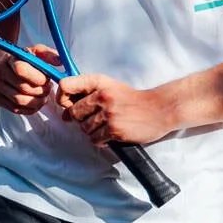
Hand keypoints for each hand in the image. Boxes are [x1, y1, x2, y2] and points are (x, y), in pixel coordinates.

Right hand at [0, 45, 61, 114]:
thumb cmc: (22, 60)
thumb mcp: (35, 52)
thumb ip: (48, 54)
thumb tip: (59, 61)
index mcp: (10, 58)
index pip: (21, 69)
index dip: (37, 78)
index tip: (46, 80)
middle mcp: (0, 72)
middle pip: (23, 88)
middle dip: (40, 91)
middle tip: (47, 89)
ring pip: (20, 100)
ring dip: (36, 101)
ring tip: (43, 96)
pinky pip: (16, 109)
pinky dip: (29, 109)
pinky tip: (35, 102)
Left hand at [57, 74, 177, 145]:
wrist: (159, 109)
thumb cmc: (132, 99)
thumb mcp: (110, 87)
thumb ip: (87, 95)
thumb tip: (65, 114)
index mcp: (98, 82)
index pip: (65, 85)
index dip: (62, 97)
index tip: (68, 105)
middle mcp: (101, 96)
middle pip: (74, 112)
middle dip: (81, 119)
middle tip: (95, 119)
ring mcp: (108, 114)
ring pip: (84, 128)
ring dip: (92, 131)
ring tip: (106, 126)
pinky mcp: (115, 129)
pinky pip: (95, 139)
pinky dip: (100, 140)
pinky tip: (110, 135)